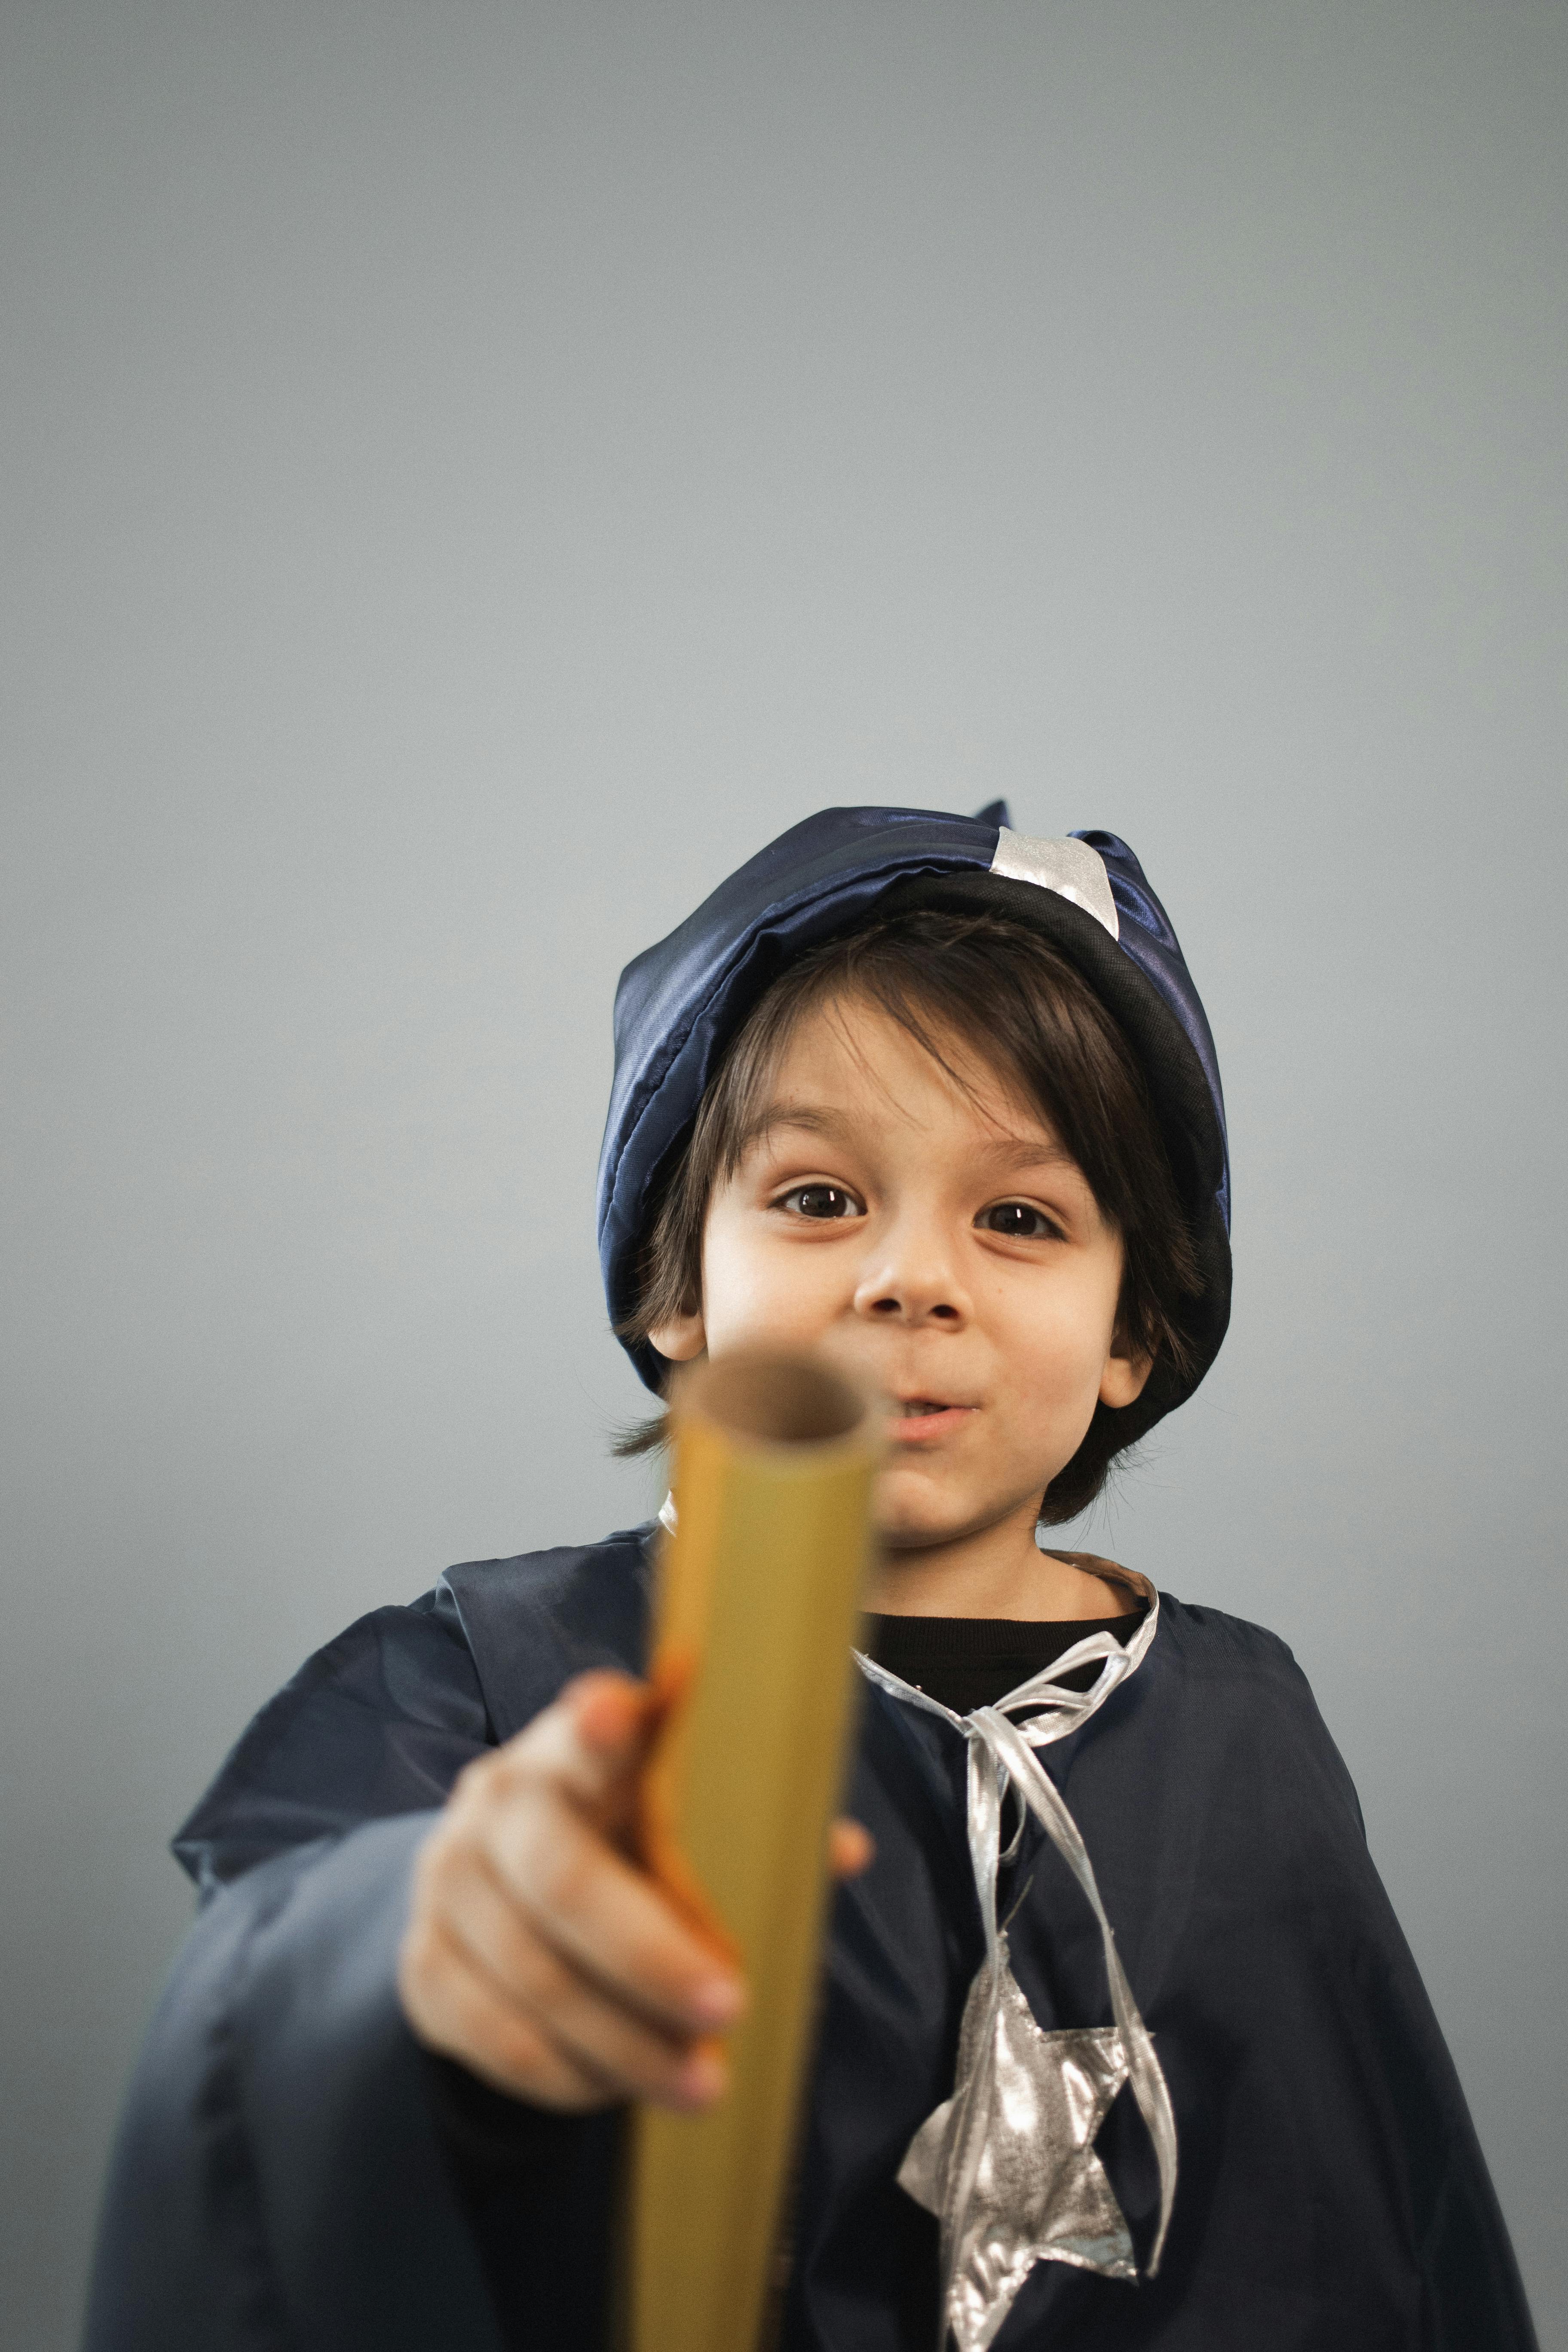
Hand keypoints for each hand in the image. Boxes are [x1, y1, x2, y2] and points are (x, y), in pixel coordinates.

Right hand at [398, 1669, 872, 2112]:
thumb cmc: (622, 1840)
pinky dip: (568, 2075)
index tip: (615, 1716)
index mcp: (571, 1748)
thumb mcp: (676, 1817)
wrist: (496, 1886)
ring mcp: (449, 1883)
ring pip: (534, 1974)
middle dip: (649, 1954)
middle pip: (562, 1877)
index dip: (599, 1723)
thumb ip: (753, 1826)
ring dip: (624, 2041)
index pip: (584, 1726)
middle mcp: (497, 1802)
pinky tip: (622, 2089)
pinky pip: (495, 2036)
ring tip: (703, 2082)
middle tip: (729, 2007)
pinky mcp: (423, 1965)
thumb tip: (842, 1851)